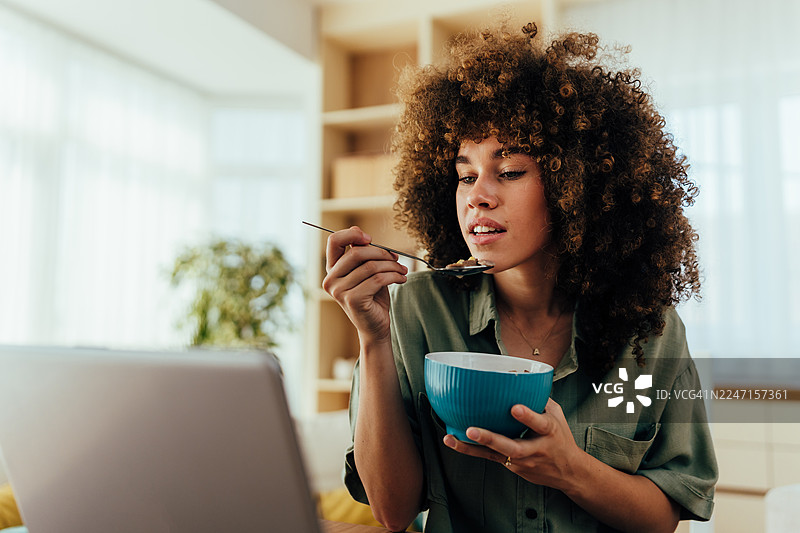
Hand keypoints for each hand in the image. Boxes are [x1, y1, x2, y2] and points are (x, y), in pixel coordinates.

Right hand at [322, 226, 407, 344]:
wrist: (375, 326)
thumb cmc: (372, 297)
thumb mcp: (366, 271)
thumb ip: (362, 254)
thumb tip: (359, 233)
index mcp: (332, 269)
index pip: (334, 241)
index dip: (352, 234)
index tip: (370, 239)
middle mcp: (330, 279)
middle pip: (356, 253)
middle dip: (381, 253)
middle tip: (396, 258)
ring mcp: (339, 291)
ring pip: (371, 267)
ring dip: (392, 266)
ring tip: (402, 270)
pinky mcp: (352, 300)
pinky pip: (378, 279)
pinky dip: (394, 276)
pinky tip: (401, 278)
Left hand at [442, 398, 584, 491]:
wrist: (568, 473)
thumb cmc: (560, 438)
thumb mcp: (556, 415)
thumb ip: (539, 397)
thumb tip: (520, 375)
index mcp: (549, 433)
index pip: (540, 424)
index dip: (528, 416)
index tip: (515, 408)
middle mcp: (534, 449)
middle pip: (511, 446)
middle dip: (491, 438)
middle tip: (472, 430)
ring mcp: (521, 461)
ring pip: (495, 454)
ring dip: (472, 447)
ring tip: (452, 438)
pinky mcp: (510, 466)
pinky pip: (489, 457)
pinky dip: (471, 450)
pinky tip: (454, 441)